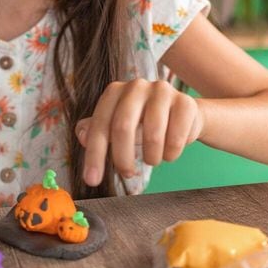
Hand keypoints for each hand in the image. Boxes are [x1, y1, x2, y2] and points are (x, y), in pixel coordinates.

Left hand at [75, 79, 202, 186]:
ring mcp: (163, 91)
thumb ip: (96, 131)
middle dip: (122, 158)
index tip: (91, 181)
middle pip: (123, 127)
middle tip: (127, 174)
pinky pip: (177, 138)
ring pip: (152, 136)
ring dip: (151, 158)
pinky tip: (169, 152)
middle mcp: (137, 86)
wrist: (182, 114)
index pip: (100, 125)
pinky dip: (171, 154)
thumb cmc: (143, 122)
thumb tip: (81, 135)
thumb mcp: (117, 125)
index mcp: (115, 91)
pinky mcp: (186, 102)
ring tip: (152, 159)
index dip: (94, 154)